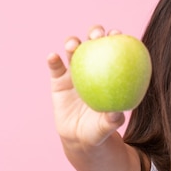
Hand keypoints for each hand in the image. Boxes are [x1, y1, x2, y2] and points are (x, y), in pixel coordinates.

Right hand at [47, 26, 124, 147]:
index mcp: (110, 72)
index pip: (115, 50)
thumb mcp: (106, 127)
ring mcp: (75, 72)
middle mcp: (93, 67)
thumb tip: (116, 115)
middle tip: (97, 36)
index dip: (117, 38)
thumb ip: (112, 121)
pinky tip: (53, 57)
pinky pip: (55, 67)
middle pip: (94, 43)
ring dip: (73, 42)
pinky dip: (53, 60)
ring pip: (73, 51)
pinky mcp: (58, 79)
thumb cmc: (99, 130)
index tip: (118, 35)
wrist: (80, 137)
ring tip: (73, 45)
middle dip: (96, 32)